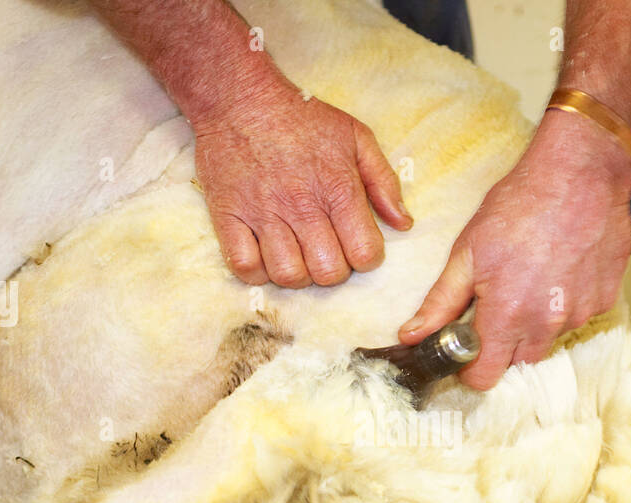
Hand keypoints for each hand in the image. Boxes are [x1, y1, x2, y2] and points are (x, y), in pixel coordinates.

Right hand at [193, 82, 412, 287]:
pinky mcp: (228, 216)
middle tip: (326, 251)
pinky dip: (258, 272)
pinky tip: (265, 257)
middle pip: (327, 272)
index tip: (356, 245)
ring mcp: (262, 212)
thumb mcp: (356, 137)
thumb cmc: (302, 119)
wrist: (240, 99)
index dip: (366, 257)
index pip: (364, 253)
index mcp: (337, 187)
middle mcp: (301, 204)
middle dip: (333, 270)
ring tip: (297, 255)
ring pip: (288, 276)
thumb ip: (384, 181)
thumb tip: (403, 224)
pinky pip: (244, 267)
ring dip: (298, 275)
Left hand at [398, 108, 630, 388]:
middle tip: (500, 303)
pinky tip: (559, 271)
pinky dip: (566, 304)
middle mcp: (547, 323)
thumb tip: (412, 336)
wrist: (580, 172)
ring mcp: (581, 313)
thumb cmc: (521, 204)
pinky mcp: (605, 299)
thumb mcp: (468, 251)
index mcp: (507, 315)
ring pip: (550, 340)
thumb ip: (440, 302)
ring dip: (537, 323)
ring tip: (532, 279)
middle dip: (505, 344)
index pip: (485, 377)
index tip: (467, 349)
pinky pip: (579, 318)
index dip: (471, 368)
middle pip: (519, 362)